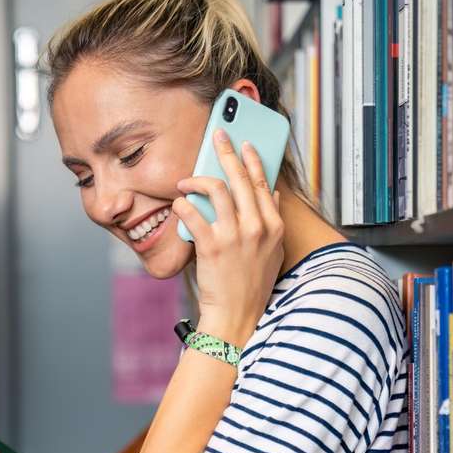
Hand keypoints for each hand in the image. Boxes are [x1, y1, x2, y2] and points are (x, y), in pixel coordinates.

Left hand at [172, 128, 284, 345]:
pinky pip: (192, 212)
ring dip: (197, 179)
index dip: (252, 159)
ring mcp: (234, 236)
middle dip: (226, 152)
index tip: (243, 144)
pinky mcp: (212, 246)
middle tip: (217, 137)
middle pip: (240, 178)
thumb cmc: (252, 285)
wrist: (237, 315)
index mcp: (274, 226)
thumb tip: (273, 194)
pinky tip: (179, 204)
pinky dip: (183, 204)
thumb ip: (273, 221)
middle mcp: (257, 227)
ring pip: (216, 189)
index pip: (263, 183)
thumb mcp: (274, 252)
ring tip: (186, 181)